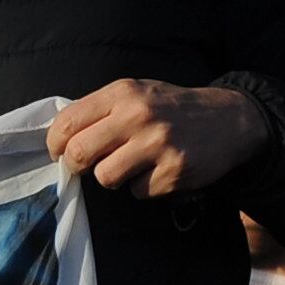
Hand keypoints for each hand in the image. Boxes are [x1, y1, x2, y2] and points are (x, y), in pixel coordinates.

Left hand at [46, 80, 268, 197]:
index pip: (68, 121)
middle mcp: (138, 115)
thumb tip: (59, 138)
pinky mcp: (174, 171)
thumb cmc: (172, 108)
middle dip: (77, 165)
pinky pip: (137, 192)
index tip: (58, 152)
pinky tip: (159, 171)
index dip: (55, 144)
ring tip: (132, 165)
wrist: (229, 119)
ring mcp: (158, 144)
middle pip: (79, 154)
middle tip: (87, 166)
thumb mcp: (137, 94)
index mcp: (123, 93)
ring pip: (106, 177)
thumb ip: (101, 110)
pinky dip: (143, 187)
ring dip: (114, 177)